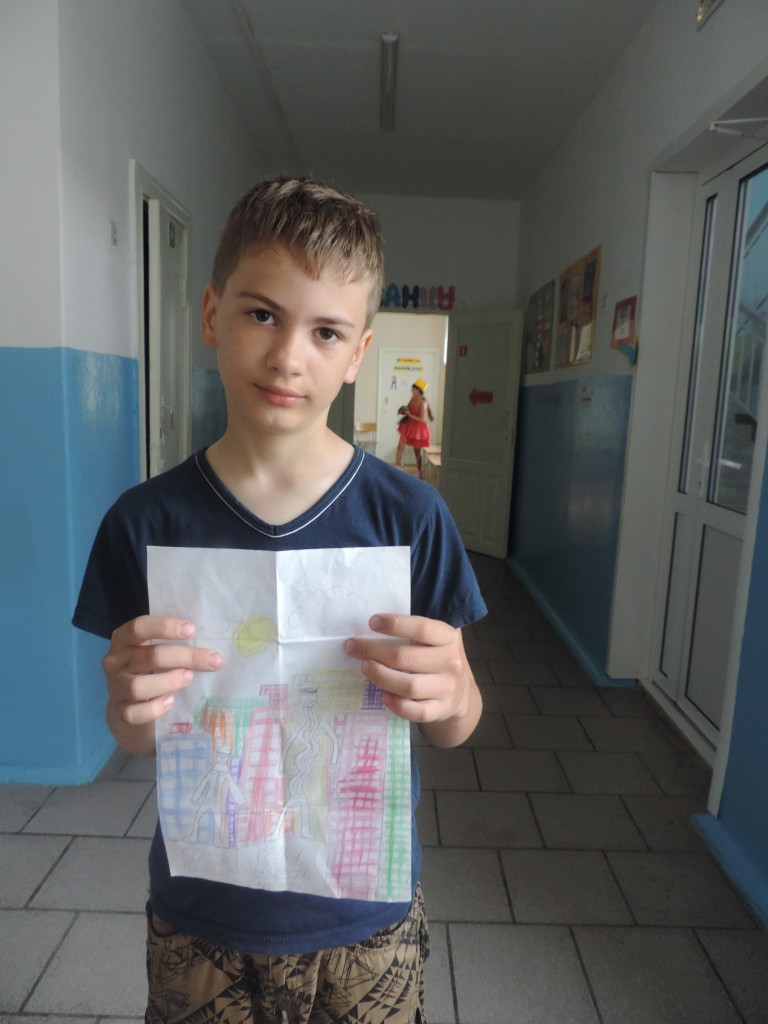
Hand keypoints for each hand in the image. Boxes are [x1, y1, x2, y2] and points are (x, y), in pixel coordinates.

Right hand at [103, 615, 222, 753]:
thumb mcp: (157, 652)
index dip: (165, 627)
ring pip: (138, 686)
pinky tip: (171, 702)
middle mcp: (116, 661)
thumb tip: (211, 646)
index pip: (139, 627)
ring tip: (189, 678)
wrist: (132, 707)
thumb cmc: (152, 670)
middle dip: (185, 657)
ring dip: (169, 681)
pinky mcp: (119, 712)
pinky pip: (134, 713)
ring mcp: (115, 687)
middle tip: (212, 660)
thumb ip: (175, 644)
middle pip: (149, 656)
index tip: (191, 630)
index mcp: (124, 639)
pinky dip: (155, 708)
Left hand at [345, 614, 481, 746]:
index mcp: (448, 638)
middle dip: (374, 651)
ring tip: (365, 668)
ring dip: (381, 677)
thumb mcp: (435, 640)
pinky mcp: (441, 710)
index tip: (372, 622)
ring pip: (409, 686)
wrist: (460, 694)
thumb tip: (372, 627)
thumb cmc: (437, 659)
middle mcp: (451, 662)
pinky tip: (383, 696)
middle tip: (353, 647)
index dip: (395, 624)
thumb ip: (413, 632)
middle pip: (406, 657)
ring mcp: (447, 688)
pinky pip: (415, 712)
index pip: (422, 628)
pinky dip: (397, 705)